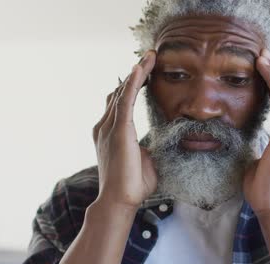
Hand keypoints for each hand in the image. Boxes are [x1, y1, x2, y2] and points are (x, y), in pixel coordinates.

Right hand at [92, 51, 157, 213]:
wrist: (120, 201)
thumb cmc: (132, 186)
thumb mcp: (144, 160)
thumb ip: (149, 148)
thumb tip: (165, 143)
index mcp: (110, 133)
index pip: (120, 103)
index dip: (131, 87)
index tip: (144, 73)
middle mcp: (105, 127)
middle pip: (119, 93)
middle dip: (135, 75)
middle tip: (150, 58)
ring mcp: (109, 127)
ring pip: (122, 92)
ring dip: (137, 73)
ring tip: (150, 57)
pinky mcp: (118, 131)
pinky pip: (125, 101)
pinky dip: (132, 83)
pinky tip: (140, 69)